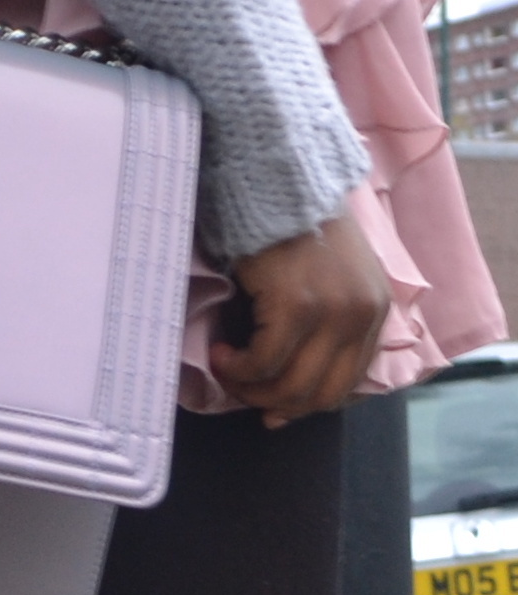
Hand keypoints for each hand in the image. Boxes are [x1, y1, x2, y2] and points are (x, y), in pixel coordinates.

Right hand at [211, 216, 389, 426]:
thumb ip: (322, 329)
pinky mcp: (297, 307)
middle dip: (273, 402)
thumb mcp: (326, 282)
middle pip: (319, 394)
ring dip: (249, 388)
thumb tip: (284, 397)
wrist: (277, 186)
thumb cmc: (292, 231)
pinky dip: (235, 368)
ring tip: (226, 368)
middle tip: (241, 389)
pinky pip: (263, 363)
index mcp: (375, 310)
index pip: (347, 383)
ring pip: (289, 385)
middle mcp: (362, 315)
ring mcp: (332, 312)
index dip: (305, 405)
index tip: (270, 408)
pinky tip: (219, 352)